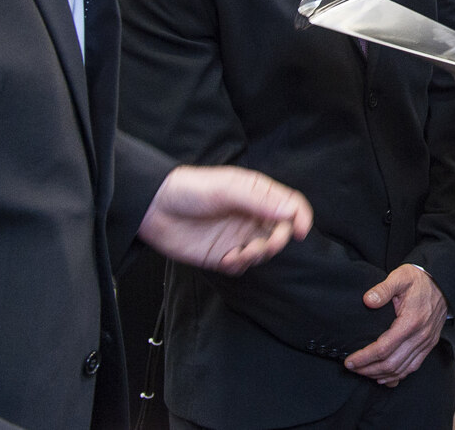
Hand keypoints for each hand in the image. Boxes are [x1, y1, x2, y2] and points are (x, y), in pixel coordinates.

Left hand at [139, 165, 311, 274]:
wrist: (154, 209)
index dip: (300, 217)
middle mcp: (252, 216)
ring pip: (264, 252)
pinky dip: (239, 266)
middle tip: (263, 245)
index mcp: (258, 195)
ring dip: (256, 256)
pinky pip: (242, 266)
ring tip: (237, 253)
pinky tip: (225, 260)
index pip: (290, 205)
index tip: (300, 232)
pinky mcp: (223, 255)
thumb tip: (291, 210)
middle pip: (281, 232)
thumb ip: (260, 199)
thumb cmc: (190, 189)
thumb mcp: (228, 188)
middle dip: (276, 242)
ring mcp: (238, 236)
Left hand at [345, 265, 446, 385]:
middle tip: (352, 368)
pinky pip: (413, 367)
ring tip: (364, 373)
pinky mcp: (429, 345)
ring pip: (401, 369)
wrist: (443, 282)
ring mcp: (426, 342)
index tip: (349, 361)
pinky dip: (397, 375)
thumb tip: (367, 300)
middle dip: (368, 369)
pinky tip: (384, 376)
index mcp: (411, 321)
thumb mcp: (400, 277)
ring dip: (381, 375)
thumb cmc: (418, 280)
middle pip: (391, 363)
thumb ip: (383, 289)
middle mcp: (420, 336)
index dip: (364, 357)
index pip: (383, 348)